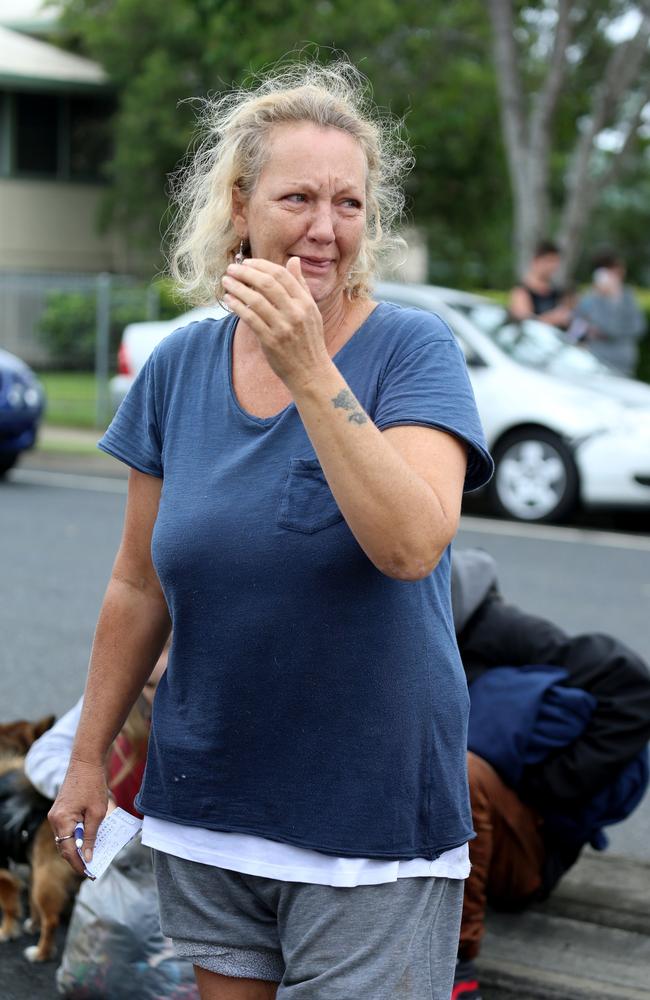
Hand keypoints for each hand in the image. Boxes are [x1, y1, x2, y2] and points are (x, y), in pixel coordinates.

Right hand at [48, 757, 107, 876]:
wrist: (86, 761)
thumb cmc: (93, 785)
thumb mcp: (97, 813)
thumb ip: (91, 836)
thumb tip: (88, 857)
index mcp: (62, 821)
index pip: (69, 851)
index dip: (79, 864)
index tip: (90, 874)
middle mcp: (54, 819)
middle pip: (64, 847)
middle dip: (77, 859)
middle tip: (92, 869)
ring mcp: (55, 814)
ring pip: (65, 839)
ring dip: (77, 848)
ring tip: (92, 857)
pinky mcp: (60, 810)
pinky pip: (66, 829)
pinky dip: (76, 836)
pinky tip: (88, 840)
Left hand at [222, 257, 330, 390]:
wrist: (310, 372)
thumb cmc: (309, 340)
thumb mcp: (311, 311)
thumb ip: (301, 285)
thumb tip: (293, 260)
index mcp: (305, 302)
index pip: (281, 275)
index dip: (261, 265)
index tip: (247, 262)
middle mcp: (295, 313)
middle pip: (267, 284)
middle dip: (246, 273)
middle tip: (231, 269)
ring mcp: (283, 327)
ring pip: (255, 300)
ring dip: (237, 288)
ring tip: (226, 282)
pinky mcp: (271, 341)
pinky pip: (250, 319)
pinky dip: (237, 306)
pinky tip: (229, 300)